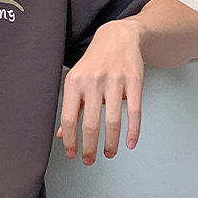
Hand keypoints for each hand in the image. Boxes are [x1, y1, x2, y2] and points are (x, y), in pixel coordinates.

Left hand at [57, 19, 143, 164]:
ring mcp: (114, 81)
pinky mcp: (134, 81)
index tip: (72, 154)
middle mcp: (92, 82)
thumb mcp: (76, 81)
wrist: (117, 37)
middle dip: (89, 147)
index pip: (68, 118)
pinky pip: (134, 111)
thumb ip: (71, 108)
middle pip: (90, 123)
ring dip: (111, 143)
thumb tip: (63, 135)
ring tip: (109, 154)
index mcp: (74, 83)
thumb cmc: (94, 63)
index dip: (70, 140)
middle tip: (89, 160)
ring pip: (112, 120)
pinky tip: (129, 143)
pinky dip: (132, 131)